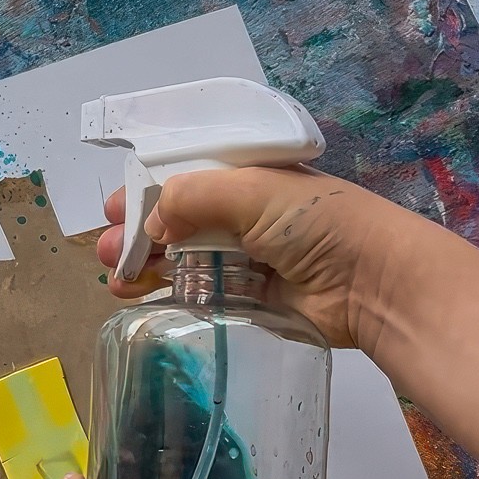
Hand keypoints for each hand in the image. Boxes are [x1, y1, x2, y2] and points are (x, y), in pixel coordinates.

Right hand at [96, 166, 414, 353]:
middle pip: (177, 222)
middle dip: (136, 233)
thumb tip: (151, 222)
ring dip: (144, 266)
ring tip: (115, 279)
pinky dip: (167, 296)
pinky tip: (139, 299)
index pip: (186, 180)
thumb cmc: (317, 222)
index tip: (112, 208)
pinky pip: (200, 295)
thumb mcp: (252, 191)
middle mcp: (246, 216)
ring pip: (182, 260)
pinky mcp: (249, 300)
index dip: (146, 192)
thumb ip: (192, 198)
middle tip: (106, 249)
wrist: (372, 283)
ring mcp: (247, 259)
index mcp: (249, 179)